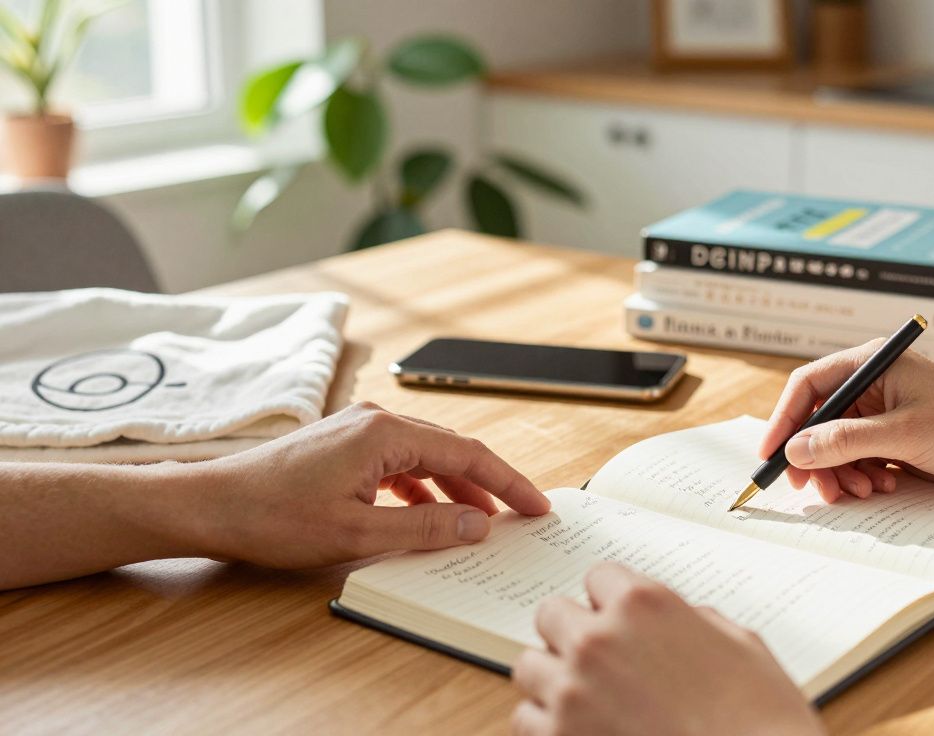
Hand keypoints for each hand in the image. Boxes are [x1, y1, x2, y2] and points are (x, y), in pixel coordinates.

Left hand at [190, 401, 550, 567]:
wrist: (209, 505)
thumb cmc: (273, 517)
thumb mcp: (358, 533)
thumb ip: (426, 526)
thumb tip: (478, 523)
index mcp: (386, 433)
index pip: (469, 455)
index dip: (509, 483)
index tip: (536, 507)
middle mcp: (376, 420)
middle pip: (453, 450)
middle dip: (490, 483)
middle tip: (521, 515)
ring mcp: (357, 429)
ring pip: (427, 456)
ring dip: (456, 488)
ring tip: (480, 522)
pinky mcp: (343, 444)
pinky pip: (400, 462)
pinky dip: (423, 487)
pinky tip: (429, 513)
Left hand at [511, 563, 824, 735]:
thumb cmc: (760, 720)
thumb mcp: (742, 648)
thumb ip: (696, 622)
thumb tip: (681, 621)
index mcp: (645, 605)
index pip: (598, 577)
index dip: (611, 602)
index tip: (620, 622)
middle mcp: (599, 639)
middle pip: (552, 614)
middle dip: (573, 634)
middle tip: (600, 663)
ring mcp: (572, 691)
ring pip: (529, 666)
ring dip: (553, 679)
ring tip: (584, 701)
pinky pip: (524, 720)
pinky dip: (545, 726)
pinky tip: (578, 731)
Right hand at [760, 341, 933, 500]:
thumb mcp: (904, 435)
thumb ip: (845, 441)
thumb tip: (795, 450)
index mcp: (873, 365)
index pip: (810, 385)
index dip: (785, 419)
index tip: (771, 455)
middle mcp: (874, 386)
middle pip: (819, 421)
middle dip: (815, 457)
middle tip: (815, 489)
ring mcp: (884, 415)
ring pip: (836, 446)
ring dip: (840, 472)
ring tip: (862, 491)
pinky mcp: (894, 441)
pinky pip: (857, 460)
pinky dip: (860, 477)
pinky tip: (882, 487)